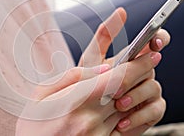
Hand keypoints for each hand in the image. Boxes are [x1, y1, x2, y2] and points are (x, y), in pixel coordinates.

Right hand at [16, 48, 161, 135]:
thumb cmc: (33, 123)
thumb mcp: (42, 93)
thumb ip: (73, 77)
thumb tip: (104, 69)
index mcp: (75, 101)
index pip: (117, 79)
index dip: (138, 65)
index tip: (151, 56)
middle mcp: (90, 120)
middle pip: (127, 93)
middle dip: (140, 76)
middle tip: (148, 64)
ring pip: (128, 110)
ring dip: (134, 95)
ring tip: (130, 84)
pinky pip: (122, 127)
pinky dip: (126, 114)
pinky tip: (120, 106)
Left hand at [78, 7, 169, 134]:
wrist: (85, 113)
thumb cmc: (88, 81)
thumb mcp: (92, 57)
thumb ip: (105, 35)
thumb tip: (122, 11)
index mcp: (133, 58)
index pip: (156, 42)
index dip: (159, 38)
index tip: (153, 41)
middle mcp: (144, 72)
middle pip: (152, 66)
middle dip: (134, 75)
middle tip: (116, 86)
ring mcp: (149, 90)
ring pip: (153, 87)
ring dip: (134, 96)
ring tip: (116, 104)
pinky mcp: (151, 110)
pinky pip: (155, 109)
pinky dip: (138, 116)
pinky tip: (121, 121)